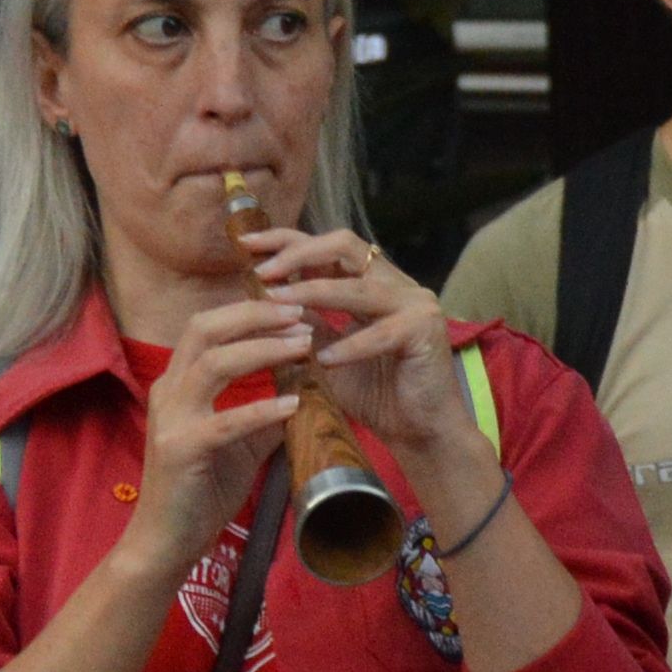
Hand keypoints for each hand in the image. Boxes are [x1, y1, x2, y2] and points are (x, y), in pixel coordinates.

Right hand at [121, 293, 314, 577]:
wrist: (166, 541)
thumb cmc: (202, 490)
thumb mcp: (241, 442)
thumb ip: (265, 413)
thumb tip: (305, 388)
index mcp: (178, 383)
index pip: (209, 326)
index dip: (249, 310)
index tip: (292, 306)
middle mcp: (168, 391)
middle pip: (205, 328)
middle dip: (255, 315)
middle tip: (299, 312)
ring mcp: (171, 419)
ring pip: (214, 364)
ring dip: (263, 349)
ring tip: (303, 346)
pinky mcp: (182, 450)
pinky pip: (226, 421)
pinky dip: (263, 409)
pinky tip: (294, 405)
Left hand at [241, 223, 484, 487]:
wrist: (420, 431)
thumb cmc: (376, 394)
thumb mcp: (328, 352)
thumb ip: (307, 322)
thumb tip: (263, 297)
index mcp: (373, 282)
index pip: (327, 246)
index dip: (286, 240)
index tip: (245, 243)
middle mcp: (396, 284)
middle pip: (344, 246)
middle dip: (298, 254)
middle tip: (262, 273)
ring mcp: (415, 304)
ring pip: (357, 287)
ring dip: (314, 293)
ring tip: (278, 304)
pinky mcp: (426, 331)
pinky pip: (381, 334)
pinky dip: (350, 346)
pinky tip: (324, 360)